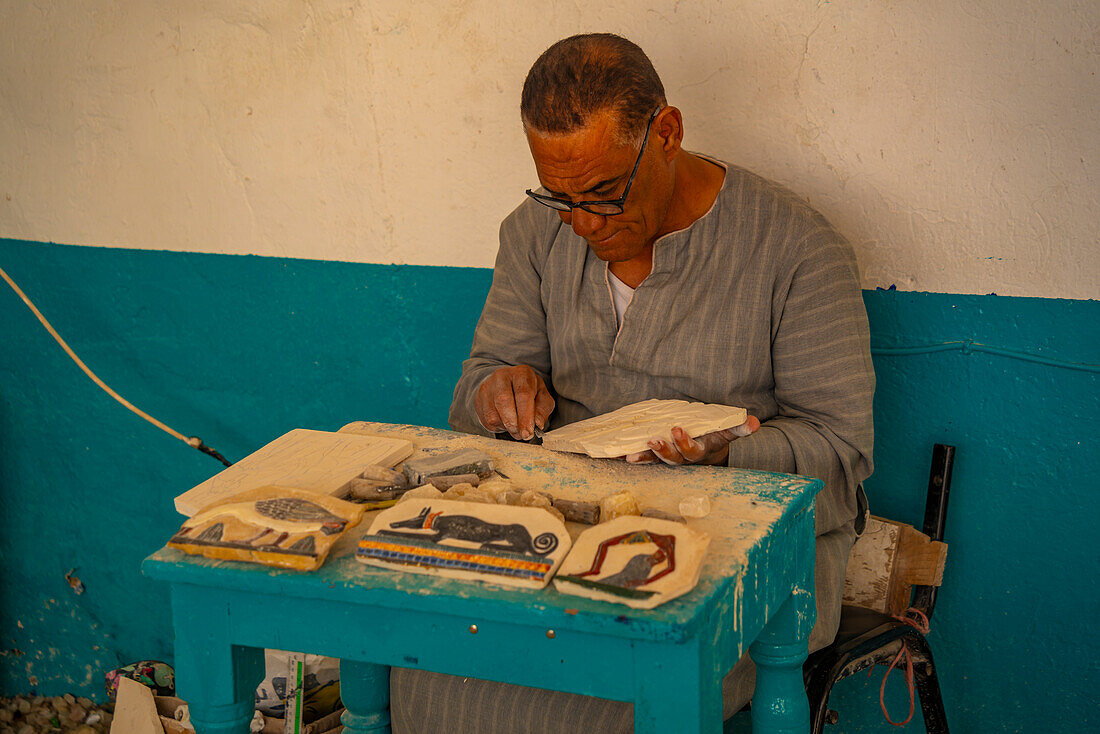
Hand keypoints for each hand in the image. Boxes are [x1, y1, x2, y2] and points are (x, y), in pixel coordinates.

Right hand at [474, 365, 555, 439]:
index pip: (523, 393)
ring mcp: (487, 388)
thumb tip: (537, 423)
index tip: (528, 432)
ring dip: (506, 427)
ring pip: (493, 414)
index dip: (526, 416)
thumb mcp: (542, 397)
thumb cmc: (528, 392)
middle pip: (504, 401)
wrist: (507, 386)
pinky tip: (505, 423)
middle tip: (522, 435)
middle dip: (514, 423)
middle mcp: (501, 376)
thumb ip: (543, 409)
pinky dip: (498, 427)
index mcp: (521, 373)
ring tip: (516, 428)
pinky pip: (486, 420)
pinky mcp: (478, 400)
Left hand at [623, 417, 760, 465]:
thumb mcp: (726, 432)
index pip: (694, 449)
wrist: (707, 450)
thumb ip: (738, 428)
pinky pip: (642, 456)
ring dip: (643, 457)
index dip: (686, 442)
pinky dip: (629, 455)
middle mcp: (683, 458)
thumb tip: (754, 423)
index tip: (677, 430)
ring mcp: (669, 458)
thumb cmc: (713, 436)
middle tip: (654, 439)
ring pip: (655, 460)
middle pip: (673, 458)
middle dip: (663, 449)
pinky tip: (615, 455)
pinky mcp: (656, 454)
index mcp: (701, 451)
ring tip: (629, 456)